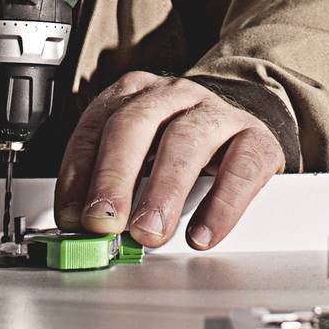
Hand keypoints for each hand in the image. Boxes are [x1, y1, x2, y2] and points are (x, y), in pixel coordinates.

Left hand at [56, 72, 285, 250]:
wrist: (236, 127)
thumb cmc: (176, 147)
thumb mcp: (137, 156)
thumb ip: (111, 187)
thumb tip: (86, 232)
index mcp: (133, 94)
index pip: (95, 127)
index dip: (79, 173)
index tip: (73, 217)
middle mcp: (172, 95)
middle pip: (134, 125)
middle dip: (114, 177)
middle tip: (104, 223)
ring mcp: (216, 112)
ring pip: (185, 141)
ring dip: (162, 192)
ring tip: (149, 232)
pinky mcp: (256, 137)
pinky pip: (239, 167)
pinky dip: (220, 206)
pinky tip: (202, 234)